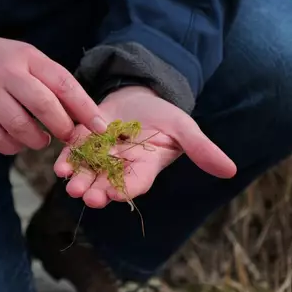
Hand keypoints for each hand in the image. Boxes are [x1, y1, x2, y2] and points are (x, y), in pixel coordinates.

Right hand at [0, 35, 106, 154]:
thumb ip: (53, 83)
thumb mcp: (28, 59)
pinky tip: (17, 142)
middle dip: (62, 128)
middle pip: (43, 106)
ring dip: (37, 140)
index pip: (63, 83)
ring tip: (41, 139)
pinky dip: (12, 147)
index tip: (100, 127)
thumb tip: (84, 116)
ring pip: (19, 127)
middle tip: (68, 137)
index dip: (85, 108)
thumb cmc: (1, 62)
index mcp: (28, 58)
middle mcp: (7, 74)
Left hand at [54, 86, 236, 207]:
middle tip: (87, 196)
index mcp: (144, 169)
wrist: (139, 95)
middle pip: (106, 184)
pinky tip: (60, 167)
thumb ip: (202, 149)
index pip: (135, 184)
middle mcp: (119, 168)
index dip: (124, 190)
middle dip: (96, 191)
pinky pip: (74, 155)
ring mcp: (100, 157)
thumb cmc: (164, 115)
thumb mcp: (184, 128)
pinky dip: (67, 162)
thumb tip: (231, 171)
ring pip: (87, 173)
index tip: (114, 195)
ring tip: (71, 185)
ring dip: (79, 180)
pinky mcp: (84, 143)